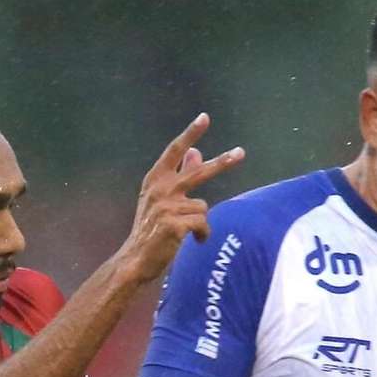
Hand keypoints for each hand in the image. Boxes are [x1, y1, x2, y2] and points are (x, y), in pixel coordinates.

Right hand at [118, 113, 244, 284]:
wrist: (135, 259)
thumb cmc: (150, 229)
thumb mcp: (162, 199)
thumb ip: (179, 175)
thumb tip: (196, 152)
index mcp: (155, 179)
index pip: (174, 150)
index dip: (190, 134)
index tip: (204, 118)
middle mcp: (160, 189)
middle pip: (198, 172)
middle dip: (222, 162)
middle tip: (241, 153)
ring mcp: (167, 206)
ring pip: (202, 207)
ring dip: (201, 221)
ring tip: (191, 233)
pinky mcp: (174, 224)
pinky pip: (203, 224)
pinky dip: (203, 234)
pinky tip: (196, 241)